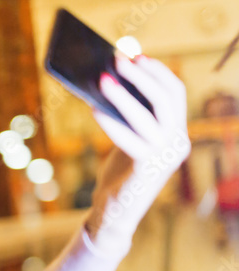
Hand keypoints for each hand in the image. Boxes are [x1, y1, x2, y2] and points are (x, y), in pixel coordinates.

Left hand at [85, 55, 189, 250]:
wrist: (114, 215)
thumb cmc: (119, 175)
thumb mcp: (128, 140)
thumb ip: (128, 117)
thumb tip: (109, 81)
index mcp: (177, 133)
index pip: (175, 93)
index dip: (156, 72)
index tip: (136, 55)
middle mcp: (177, 143)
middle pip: (165, 98)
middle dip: (141, 75)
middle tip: (118, 58)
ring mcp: (165, 156)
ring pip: (147, 115)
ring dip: (123, 94)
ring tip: (101, 78)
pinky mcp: (147, 169)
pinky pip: (128, 137)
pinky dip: (110, 121)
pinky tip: (92, 109)